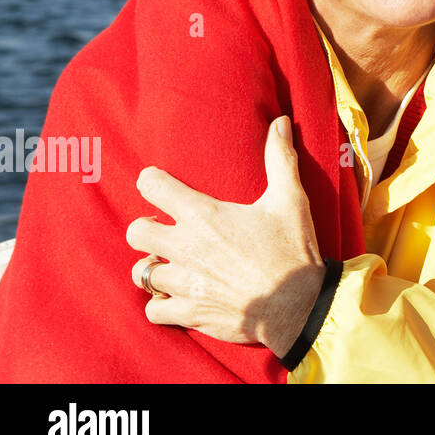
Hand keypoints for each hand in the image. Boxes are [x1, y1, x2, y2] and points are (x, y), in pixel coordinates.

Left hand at [126, 116, 327, 359]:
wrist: (299, 306)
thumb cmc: (293, 250)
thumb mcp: (290, 199)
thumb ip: (280, 159)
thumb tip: (280, 121)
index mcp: (204, 215)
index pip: (152, 186)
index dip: (152, 181)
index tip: (160, 183)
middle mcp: (185, 247)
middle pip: (136, 231)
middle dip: (147, 227)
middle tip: (167, 229)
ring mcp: (184, 283)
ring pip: (141, 272)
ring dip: (153, 266)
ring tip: (171, 263)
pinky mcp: (189, 313)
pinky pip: (153, 310)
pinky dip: (161, 304)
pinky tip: (177, 296)